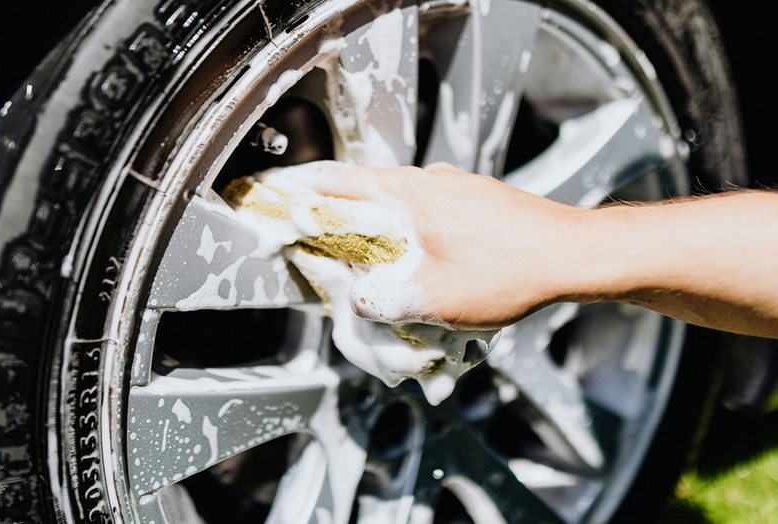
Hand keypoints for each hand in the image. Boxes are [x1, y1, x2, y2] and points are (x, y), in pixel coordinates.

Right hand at [253, 160, 583, 328]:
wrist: (574, 255)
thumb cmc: (511, 270)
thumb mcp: (434, 299)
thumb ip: (384, 300)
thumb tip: (358, 300)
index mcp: (409, 196)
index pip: (338, 183)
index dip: (299, 189)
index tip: (272, 192)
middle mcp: (429, 182)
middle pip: (364, 185)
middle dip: (331, 201)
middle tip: (306, 218)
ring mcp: (454, 187)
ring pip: (396, 196)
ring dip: (372, 214)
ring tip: (359, 240)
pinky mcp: (475, 199)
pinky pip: (425, 205)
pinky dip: (407, 223)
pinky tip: (415, 249)